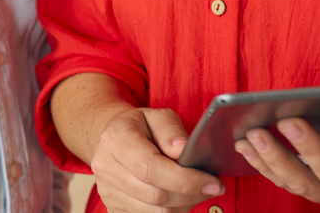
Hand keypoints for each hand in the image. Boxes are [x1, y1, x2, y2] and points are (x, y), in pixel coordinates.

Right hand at [89, 107, 224, 212]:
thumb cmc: (140, 127)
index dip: (186, 180)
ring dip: (183, 205)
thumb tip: (183, 151)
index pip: (151, 169)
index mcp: (115, 140)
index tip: (213, 182)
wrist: (113, 140)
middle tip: (212, 187)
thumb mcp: (157, 116)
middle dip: (191, 194)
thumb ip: (171, 131)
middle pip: (156, 196)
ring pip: (155, 212)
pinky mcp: (114, 208)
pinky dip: (170, 211)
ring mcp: (107, 191)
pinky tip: (178, 197)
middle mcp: (106, 168)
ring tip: (195, 190)